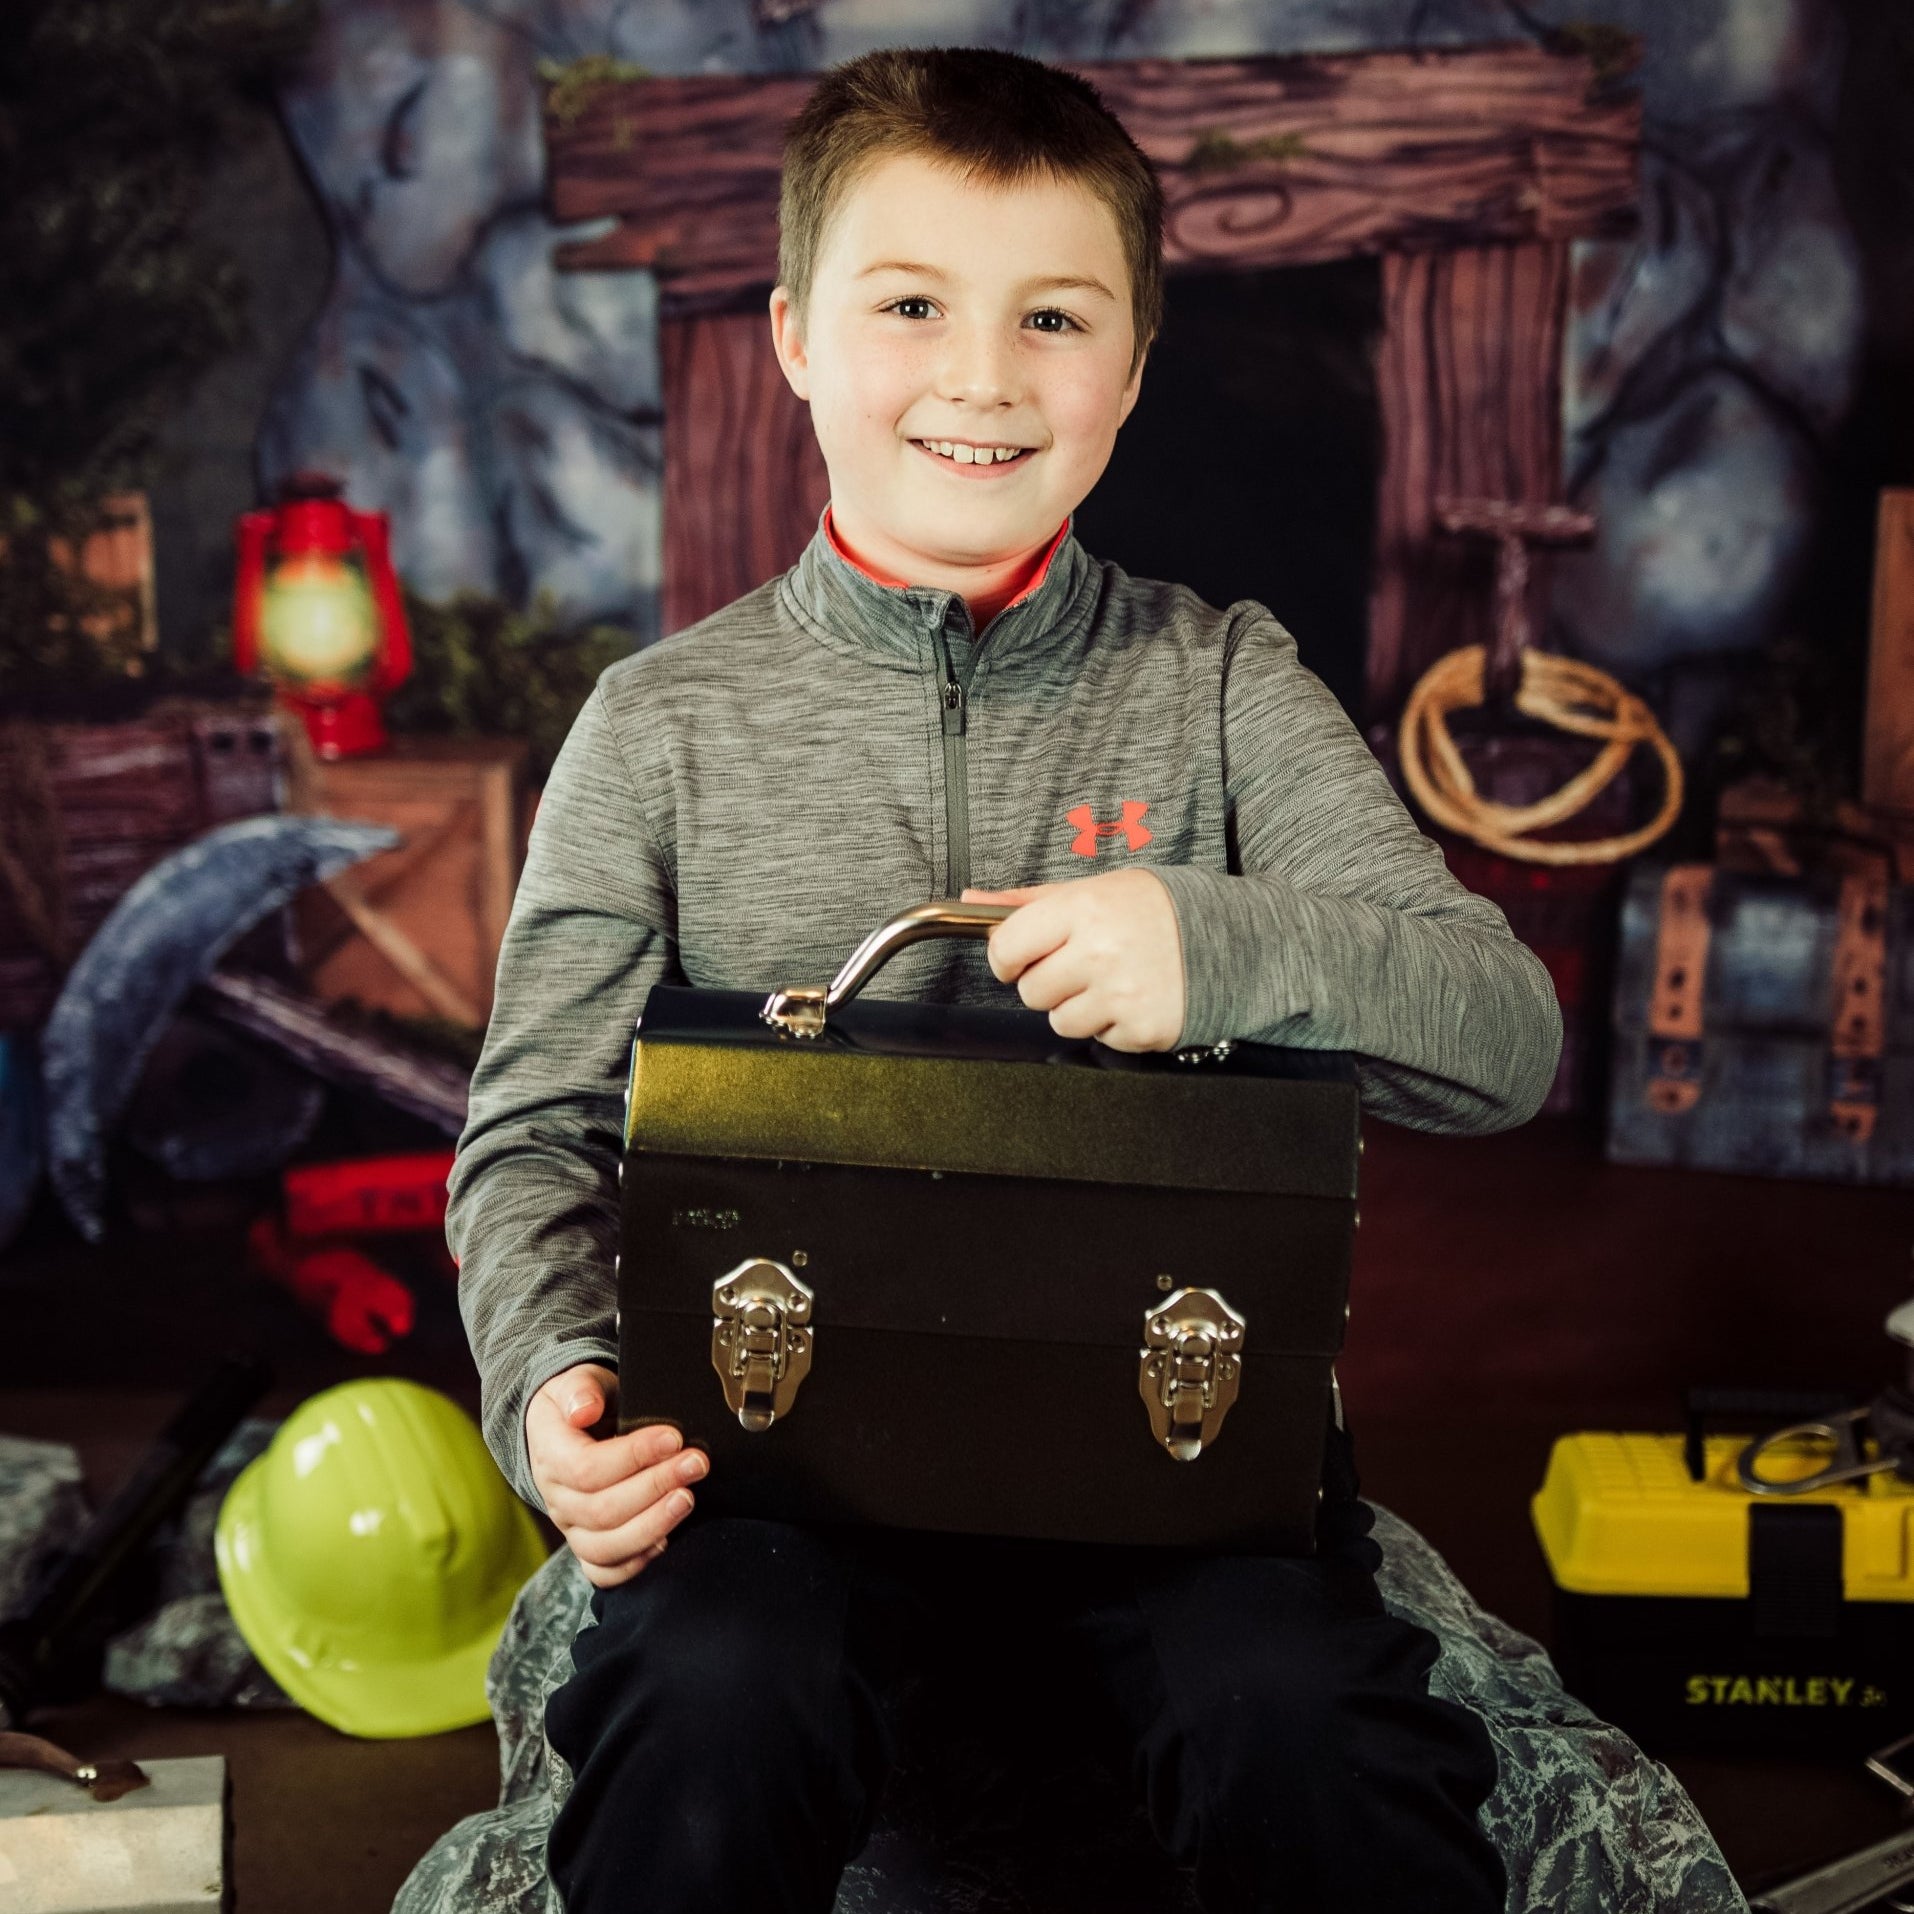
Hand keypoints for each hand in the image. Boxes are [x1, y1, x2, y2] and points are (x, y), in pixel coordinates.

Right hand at [525, 1363, 705, 1587]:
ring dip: (653, 1525)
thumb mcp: (576, 1381)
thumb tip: (583, 1409)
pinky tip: (666, 1541)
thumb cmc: (579, 1403)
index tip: (673, 1438)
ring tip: (687, 1498)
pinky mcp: (589, 1546)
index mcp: (550, 1456)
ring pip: (605, 1547)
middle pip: (601, 1510)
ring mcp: (572, 1528)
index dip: (633, 1456)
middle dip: (655, 1487)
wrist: (568, 1428)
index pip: (587, 1468)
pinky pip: (605, 1572)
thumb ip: (579, 1389)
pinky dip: (636, 1562)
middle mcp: (557, 1498)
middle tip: (695, 1463)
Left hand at [963, 868, 1184, 1052]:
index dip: (1007, 956)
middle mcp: (1099, 953)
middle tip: (1081, 963)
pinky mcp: (1141, 1029)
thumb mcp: (1094, 889)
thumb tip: (971, 901)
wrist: (1230, 939)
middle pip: (1031, 991)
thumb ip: (1028, 901)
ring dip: (1078, 1006)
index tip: (1020, 956)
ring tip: (1110, 980)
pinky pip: (1099, 1038)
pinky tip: (1133, 996)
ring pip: (1060, 1021)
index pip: (1007, 947)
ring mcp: (1121, 996)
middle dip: (1049, 981)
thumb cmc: (1158, 910)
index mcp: (1083, 909)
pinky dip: (1111, 1023)